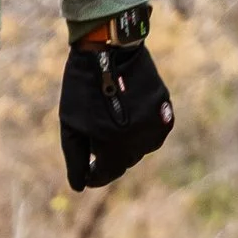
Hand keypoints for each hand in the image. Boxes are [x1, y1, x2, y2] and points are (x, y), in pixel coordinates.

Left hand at [59, 18, 173, 189]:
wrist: (109, 51)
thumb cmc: (83, 89)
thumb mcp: (70, 125)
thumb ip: (76, 158)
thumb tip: (79, 186)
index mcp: (115, 144)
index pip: (107, 174)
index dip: (94, 176)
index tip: (87, 173)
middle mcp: (141, 139)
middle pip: (124, 162)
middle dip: (108, 157)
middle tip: (93, 143)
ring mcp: (157, 125)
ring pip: (140, 148)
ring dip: (125, 144)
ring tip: (108, 125)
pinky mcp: (166, 111)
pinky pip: (153, 132)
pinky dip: (139, 131)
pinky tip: (125, 116)